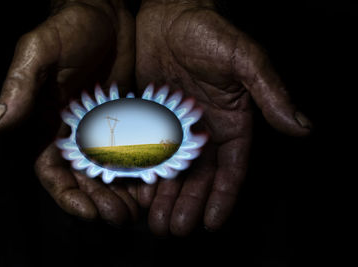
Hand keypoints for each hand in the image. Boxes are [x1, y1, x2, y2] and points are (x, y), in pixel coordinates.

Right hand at [0, 0, 138, 224]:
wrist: (106, 13)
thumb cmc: (70, 27)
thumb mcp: (40, 51)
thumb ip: (22, 86)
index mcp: (47, 124)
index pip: (52, 171)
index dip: (68, 195)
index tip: (88, 211)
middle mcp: (74, 133)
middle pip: (83, 180)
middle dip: (99, 202)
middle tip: (121, 217)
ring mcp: (101, 130)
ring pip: (109, 173)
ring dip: (120, 195)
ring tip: (138, 210)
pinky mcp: (125, 122)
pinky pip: (132, 154)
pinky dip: (140, 172)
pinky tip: (153, 183)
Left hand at [136, 0, 311, 235]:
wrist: (170, 14)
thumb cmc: (209, 32)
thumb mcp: (244, 59)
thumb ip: (270, 92)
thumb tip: (303, 126)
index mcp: (231, 122)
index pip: (232, 169)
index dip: (224, 197)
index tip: (212, 225)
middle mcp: (205, 130)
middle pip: (200, 177)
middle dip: (189, 205)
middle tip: (175, 230)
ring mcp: (177, 127)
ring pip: (173, 171)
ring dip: (166, 197)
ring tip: (157, 222)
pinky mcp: (152, 119)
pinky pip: (149, 153)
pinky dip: (145, 174)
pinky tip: (138, 193)